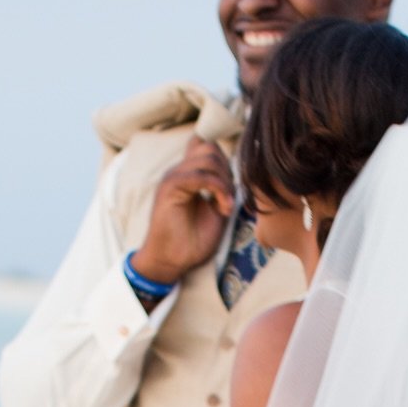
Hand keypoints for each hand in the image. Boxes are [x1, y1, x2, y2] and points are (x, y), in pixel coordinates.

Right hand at [132, 138, 233, 287]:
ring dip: (225, 181)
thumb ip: (223, 191)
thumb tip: (237, 178)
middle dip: (228, 170)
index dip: (224, 160)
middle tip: (230, 198)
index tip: (232, 187)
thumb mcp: (216, 212)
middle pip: (210, 147)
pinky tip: (222, 208)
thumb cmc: (193, 241)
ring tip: (226, 206)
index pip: (206, 145)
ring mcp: (174, 177)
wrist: (172, 261)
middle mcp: (180, 171)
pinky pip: (199, 175)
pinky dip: (217, 189)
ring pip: (208, 157)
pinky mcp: (170, 187)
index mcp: (189, 174)